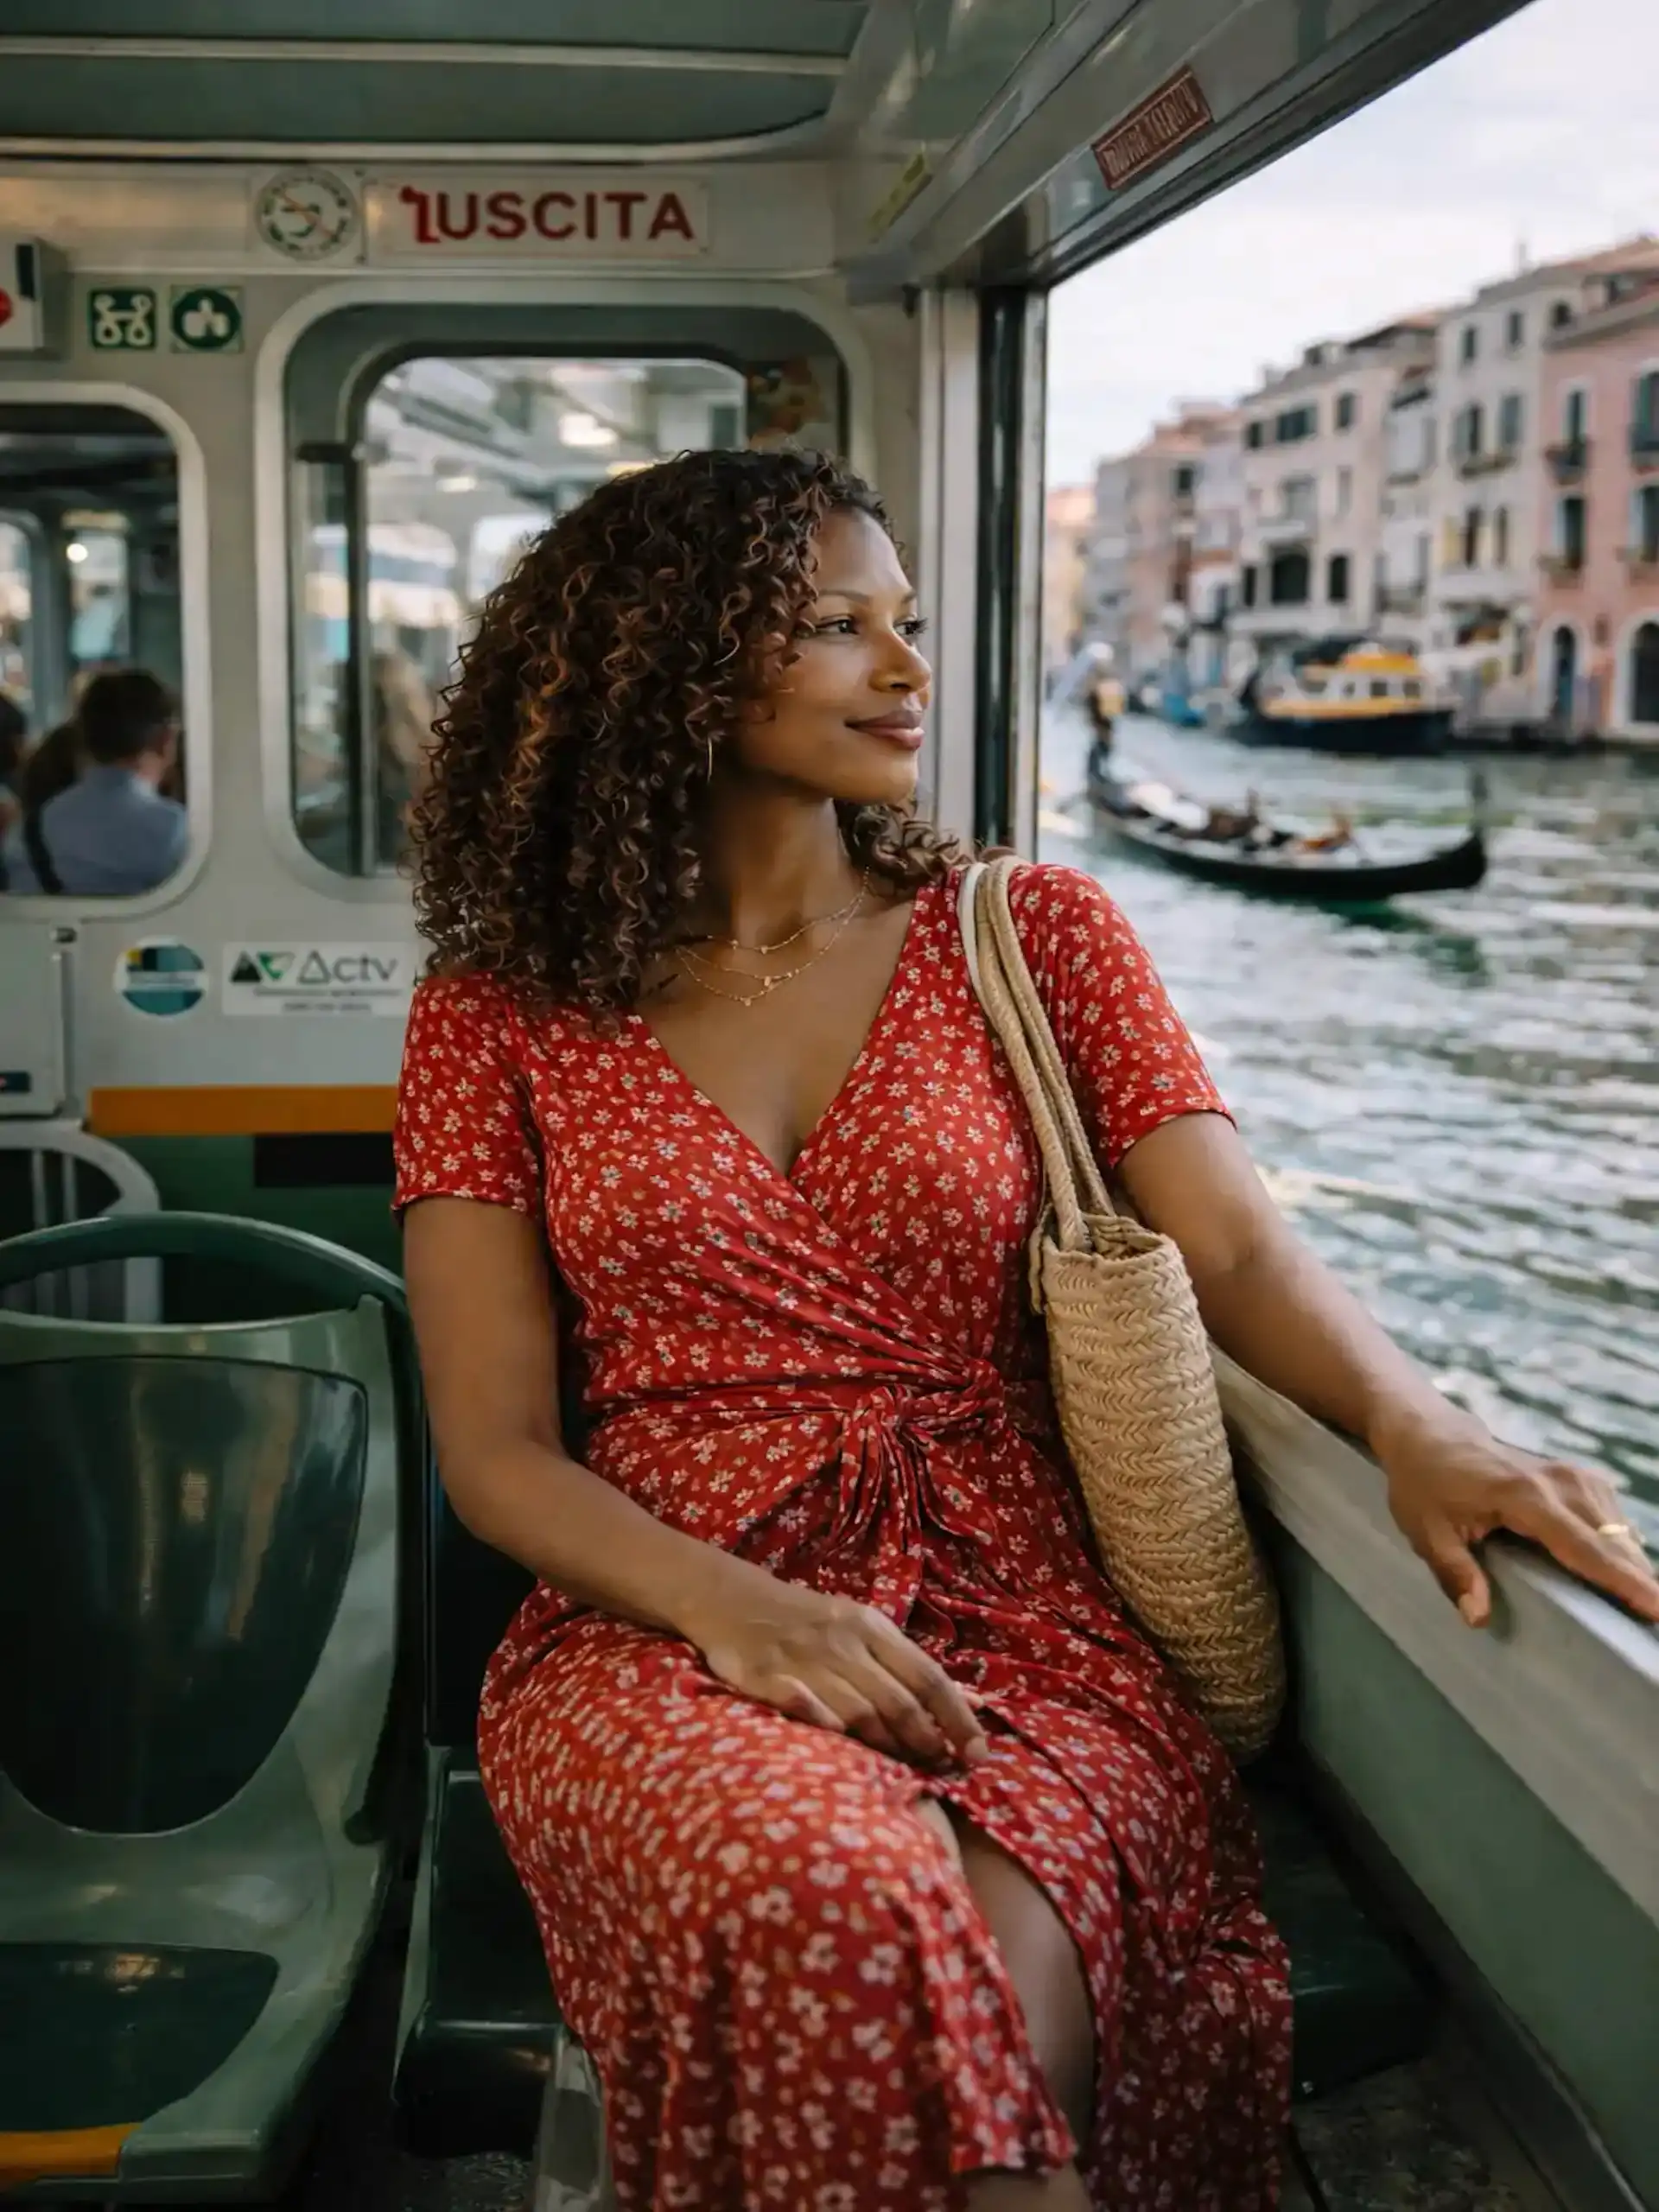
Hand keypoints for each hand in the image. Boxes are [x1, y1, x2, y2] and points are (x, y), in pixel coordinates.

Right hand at [677, 1556, 988, 1766]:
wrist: (733, 1600)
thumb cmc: (810, 1622)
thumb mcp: (864, 1630)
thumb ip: (909, 1667)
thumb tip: (971, 1702)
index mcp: (871, 1628)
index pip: (929, 1677)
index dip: (959, 1719)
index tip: (981, 1754)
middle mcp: (842, 1643)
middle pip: (898, 1702)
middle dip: (927, 1742)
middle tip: (942, 1768)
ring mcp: (804, 1660)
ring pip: (858, 1714)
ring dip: (887, 1748)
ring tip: (905, 1771)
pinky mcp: (766, 1677)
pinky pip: (803, 1707)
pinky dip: (826, 1727)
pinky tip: (843, 1748)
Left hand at [1377, 1406, 1658, 1627]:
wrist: (1427, 1434)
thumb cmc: (1422, 1484)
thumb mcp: (1425, 1531)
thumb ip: (1455, 1574)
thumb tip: (1477, 1618)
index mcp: (1524, 1497)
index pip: (1585, 1546)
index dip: (1623, 1580)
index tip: (1656, 1608)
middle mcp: (1558, 1482)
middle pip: (1614, 1539)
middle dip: (1639, 1579)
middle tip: (1653, 1622)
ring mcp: (1571, 1474)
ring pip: (1620, 1526)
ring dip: (1632, 1564)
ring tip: (1642, 1606)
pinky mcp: (1575, 1475)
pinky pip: (1612, 1514)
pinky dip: (1623, 1544)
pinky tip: (1624, 1573)